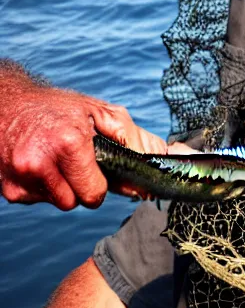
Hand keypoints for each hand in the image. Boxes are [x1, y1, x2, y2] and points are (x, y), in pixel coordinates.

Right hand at [0, 70, 166, 209]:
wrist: (9, 103)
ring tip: (56, 157)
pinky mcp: (10, 191)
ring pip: (58, 204)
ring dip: (62, 186)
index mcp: (68, 143)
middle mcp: (41, 163)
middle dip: (80, 185)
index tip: (95, 165)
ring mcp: (21, 179)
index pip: (94, 194)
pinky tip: (40, 162)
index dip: (99, 182)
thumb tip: (165, 161)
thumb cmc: (60, 108)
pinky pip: (39, 201)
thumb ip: (134, 140)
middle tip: (74, 158)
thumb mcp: (102, 113)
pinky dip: (43, 187)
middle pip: (76, 203)